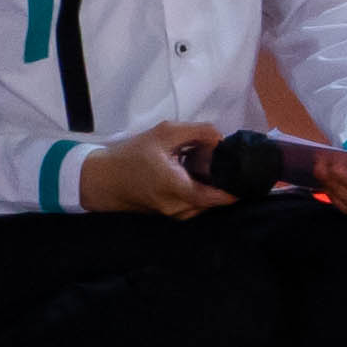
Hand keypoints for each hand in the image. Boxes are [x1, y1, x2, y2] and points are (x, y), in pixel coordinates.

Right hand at [77, 121, 229, 218]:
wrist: (99, 179)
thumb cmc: (131, 156)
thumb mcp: (165, 134)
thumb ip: (198, 132)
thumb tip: (222, 139)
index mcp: (178, 190)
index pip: (218, 197)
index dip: (236, 187)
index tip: (248, 172)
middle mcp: (178, 208)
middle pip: (214, 199)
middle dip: (222, 181)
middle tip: (220, 159)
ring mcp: (172, 214)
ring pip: (204, 203)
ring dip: (209, 186)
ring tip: (201, 164)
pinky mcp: (167, 214)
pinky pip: (192, 205)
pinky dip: (197, 191)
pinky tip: (190, 172)